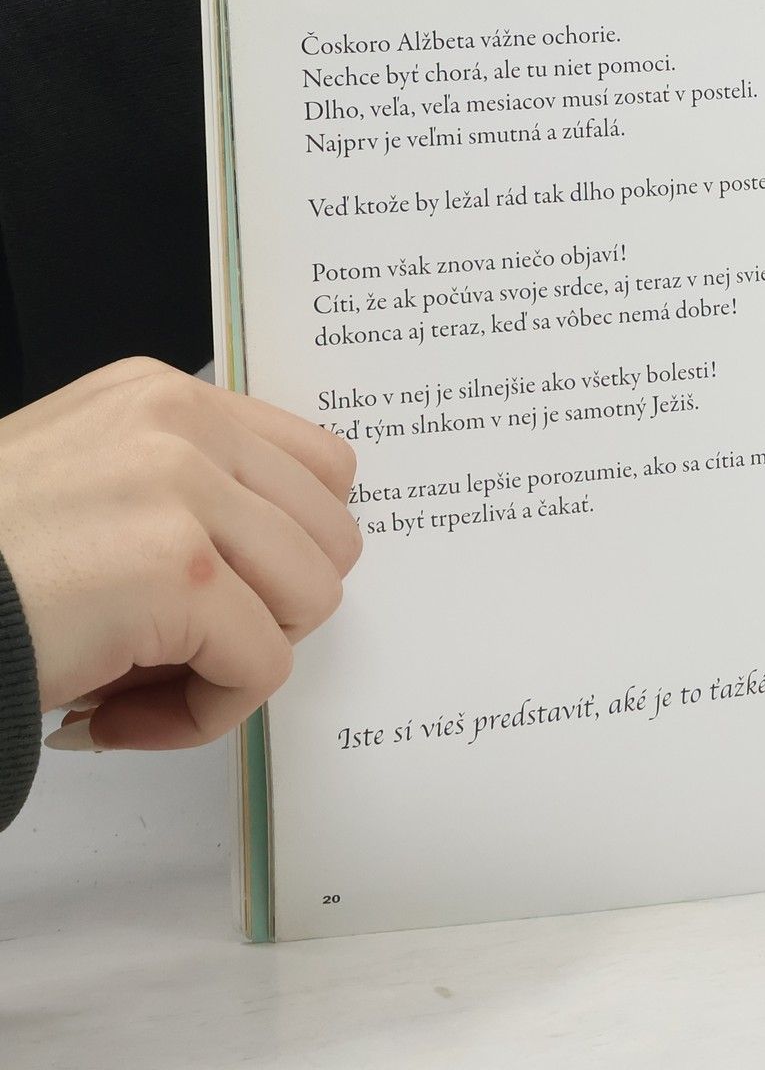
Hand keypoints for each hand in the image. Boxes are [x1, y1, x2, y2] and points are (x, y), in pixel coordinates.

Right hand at [0, 359, 360, 750]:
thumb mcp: (85, 486)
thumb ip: (181, 491)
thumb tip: (277, 556)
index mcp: (163, 398)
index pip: (320, 467)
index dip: (283, 552)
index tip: (220, 597)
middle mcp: (183, 425)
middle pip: (330, 537)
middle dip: (267, 611)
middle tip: (178, 649)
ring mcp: (185, 491)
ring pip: (309, 600)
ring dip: (232, 666)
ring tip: (139, 685)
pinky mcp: (181, 574)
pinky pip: (261, 668)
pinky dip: (201, 715)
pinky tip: (113, 716)